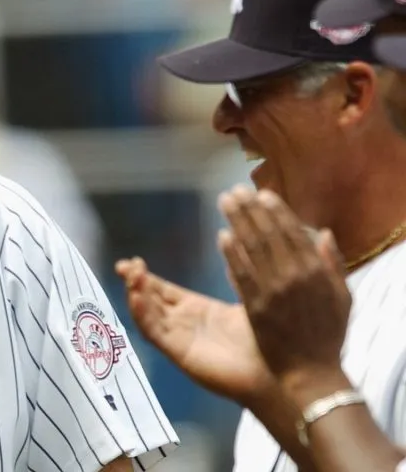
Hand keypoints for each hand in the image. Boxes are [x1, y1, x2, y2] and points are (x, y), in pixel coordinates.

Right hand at [114, 257, 272, 404]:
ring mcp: (178, 338)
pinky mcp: (178, 351)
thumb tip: (228, 238)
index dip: (146, 275)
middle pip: (149, 299)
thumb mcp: (250, 295)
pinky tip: (135, 296)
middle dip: (134, 282)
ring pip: (147, 313)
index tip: (133, 260)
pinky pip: (153, 331)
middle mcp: (183, 322)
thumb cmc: (269, 337)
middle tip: (123, 265)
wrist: (277, 371)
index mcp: (197, 309)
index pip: (162, 289)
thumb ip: (236, 271)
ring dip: (136, 294)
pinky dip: (141, 313)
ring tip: (130, 274)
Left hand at [216, 185, 350, 389]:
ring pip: (253, 250)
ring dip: (238, 222)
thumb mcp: (343, 298)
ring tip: (224, 202)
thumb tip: (325, 233)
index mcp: (316, 273)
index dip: (276, 211)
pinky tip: (222, 236)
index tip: (262, 194)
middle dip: (250, 210)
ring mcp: (273, 293)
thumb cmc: (327, 336)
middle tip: (233, 191)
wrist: (310, 374)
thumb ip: (334, 264)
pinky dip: (232, 254)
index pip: (293, 233)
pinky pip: (241, 275)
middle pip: (268, 235)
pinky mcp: (254, 308)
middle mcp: (294, 278)